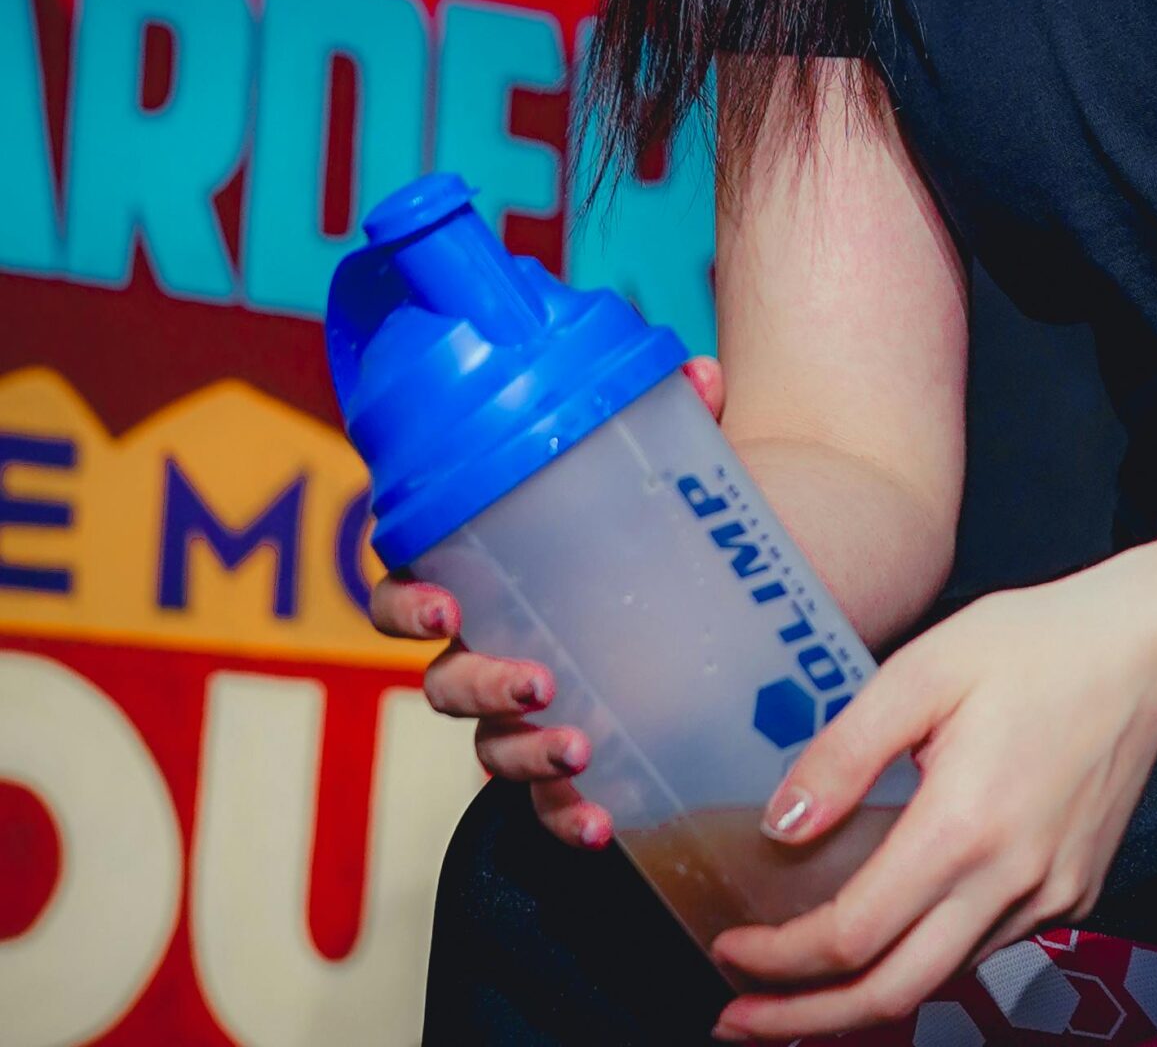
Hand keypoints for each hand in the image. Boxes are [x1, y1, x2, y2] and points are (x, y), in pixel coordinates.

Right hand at [368, 354, 726, 850]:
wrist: (714, 583)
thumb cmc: (659, 518)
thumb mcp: (669, 466)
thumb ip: (683, 417)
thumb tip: (700, 373)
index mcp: (484, 567)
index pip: (404, 579)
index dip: (403, 598)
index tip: (442, 603)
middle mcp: (485, 642)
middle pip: (442, 677)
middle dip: (479, 684)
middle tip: (536, 679)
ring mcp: (518, 707)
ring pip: (487, 744)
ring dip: (524, 752)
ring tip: (581, 748)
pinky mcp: (562, 757)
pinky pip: (544, 802)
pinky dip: (565, 816)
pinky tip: (603, 822)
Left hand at [706, 562, 1156, 1037]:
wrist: (1149, 648)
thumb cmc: (1039, 644)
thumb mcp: (925, 670)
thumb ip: (846, 751)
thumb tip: (781, 824)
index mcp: (965, 826)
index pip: (851, 934)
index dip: (779, 959)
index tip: (730, 948)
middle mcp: (1011, 880)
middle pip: (893, 993)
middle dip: (806, 1021)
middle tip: (742, 1018)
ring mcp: (1050, 894)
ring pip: (942, 979)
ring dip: (866, 995)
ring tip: (805, 985)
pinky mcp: (1073, 890)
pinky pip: (987, 948)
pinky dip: (928, 957)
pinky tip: (895, 932)